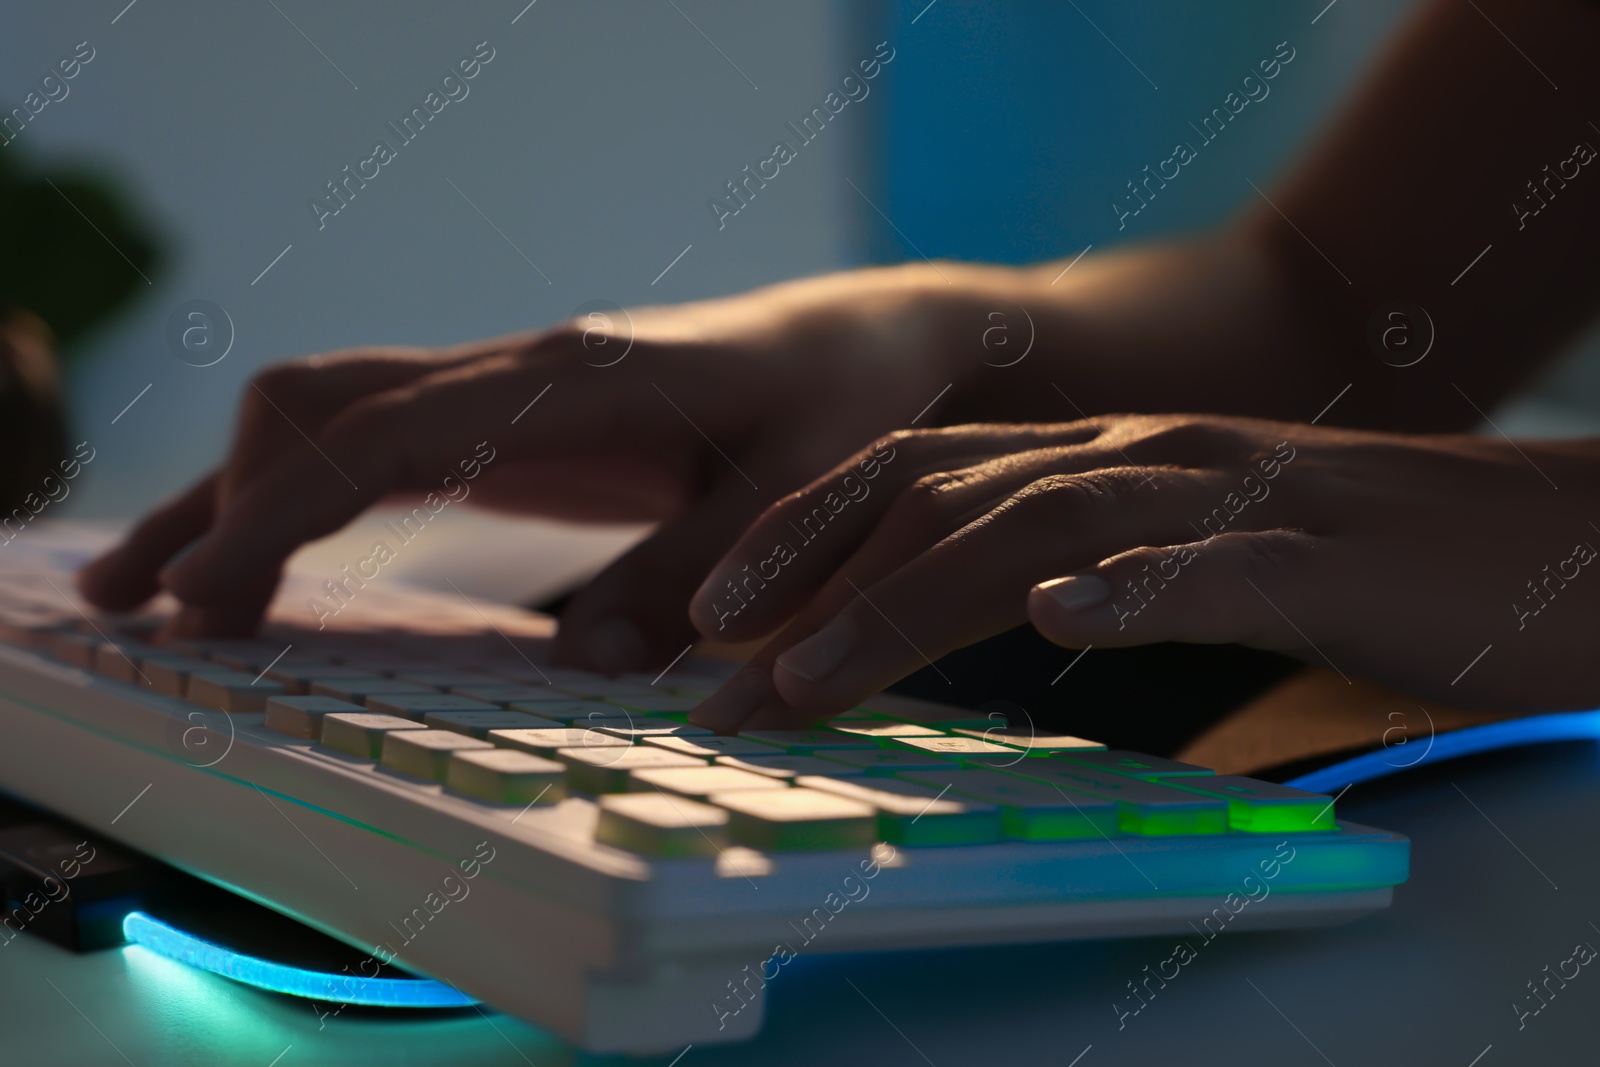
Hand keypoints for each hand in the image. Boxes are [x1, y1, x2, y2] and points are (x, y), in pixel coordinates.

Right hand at [77, 267, 965, 663]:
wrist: (867, 348)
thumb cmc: (842, 414)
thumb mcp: (799, 496)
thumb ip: (697, 568)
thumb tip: (588, 663)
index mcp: (571, 382)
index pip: (382, 436)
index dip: (279, 515)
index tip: (204, 599)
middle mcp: (519, 371)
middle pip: (320, 406)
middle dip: (220, 502)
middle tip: (140, 609)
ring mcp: (510, 391)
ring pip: (333, 415)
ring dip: (241, 494)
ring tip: (162, 591)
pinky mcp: (518, 425)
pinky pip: (381, 444)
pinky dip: (305, 496)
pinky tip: (271, 558)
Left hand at [686, 416, 1599, 730]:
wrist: (1543, 539)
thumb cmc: (1349, 567)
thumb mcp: (1177, 563)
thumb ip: (1074, 573)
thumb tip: (967, 626)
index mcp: (1101, 459)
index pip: (914, 476)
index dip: (801, 538)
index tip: (710, 619)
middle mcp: (1143, 456)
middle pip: (942, 493)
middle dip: (812, 580)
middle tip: (717, 674)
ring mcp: (1230, 497)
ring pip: (1044, 525)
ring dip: (913, 602)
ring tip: (813, 681)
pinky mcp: (1323, 556)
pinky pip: (1216, 564)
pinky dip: (1134, 586)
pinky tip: (1065, 616)